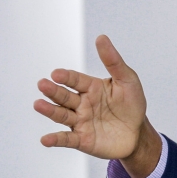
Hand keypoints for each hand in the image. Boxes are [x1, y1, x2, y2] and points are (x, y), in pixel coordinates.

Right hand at [34, 35, 160, 177]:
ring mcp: (80, 121)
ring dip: (49, 110)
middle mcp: (81, 104)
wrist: (138, 132)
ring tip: (38, 105)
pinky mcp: (82, 139)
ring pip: (62, 115)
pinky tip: (46, 140)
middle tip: (42, 84)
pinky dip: (56, 140)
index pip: (75, 80)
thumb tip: (101, 38)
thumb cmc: (132, 104)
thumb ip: (113, 61)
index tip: (57, 74)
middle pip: (64, 96)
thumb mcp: (127, 80)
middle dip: (53, 91)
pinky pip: (67, 139)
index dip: (66, 77)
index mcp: (91, 87)